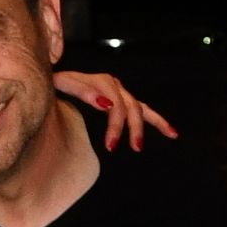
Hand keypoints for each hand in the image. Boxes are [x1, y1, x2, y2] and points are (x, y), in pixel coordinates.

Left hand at [52, 69, 178, 149]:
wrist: (55, 78)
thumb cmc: (56, 82)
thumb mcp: (63, 82)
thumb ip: (82, 90)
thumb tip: (106, 103)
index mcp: (102, 81)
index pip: (116, 104)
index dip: (115, 124)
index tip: (109, 144)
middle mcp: (115, 85)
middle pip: (129, 107)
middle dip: (128, 129)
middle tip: (115, 148)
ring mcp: (121, 92)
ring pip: (140, 109)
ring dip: (144, 127)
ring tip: (138, 147)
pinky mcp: (124, 100)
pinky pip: (144, 110)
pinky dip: (157, 121)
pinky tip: (171, 132)